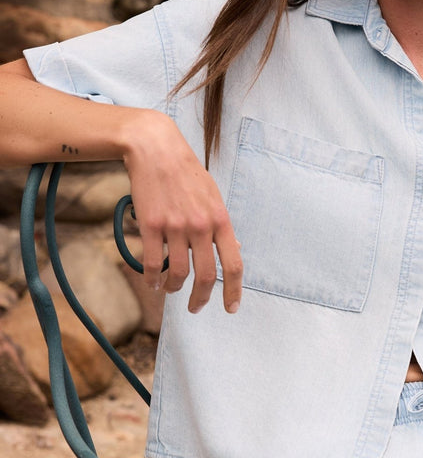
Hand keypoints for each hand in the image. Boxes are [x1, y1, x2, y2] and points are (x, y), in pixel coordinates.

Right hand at [122, 109, 242, 314]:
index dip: (234, 290)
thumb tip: (237, 249)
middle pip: (206, 276)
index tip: (231, 308)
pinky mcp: (151, 225)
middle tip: (195, 308)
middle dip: (201, 299)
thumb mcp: (213, 196)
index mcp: (221, 219)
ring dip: (172, 288)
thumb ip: (222, 225)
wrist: (156, 149)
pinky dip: (152, 278)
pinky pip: (153, 263)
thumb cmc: (186, 172)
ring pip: (178, 273)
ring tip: (168, 290)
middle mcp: (201, 226)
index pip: (234, 263)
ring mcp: (176, 226)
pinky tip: (152, 282)